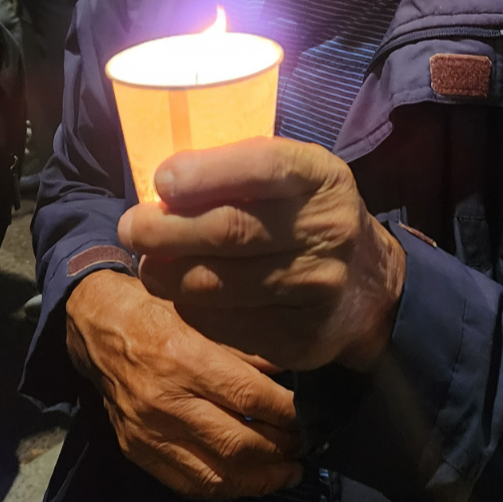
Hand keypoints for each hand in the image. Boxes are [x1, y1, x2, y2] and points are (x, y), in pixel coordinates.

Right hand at [66, 270, 302, 500]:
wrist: (96, 323)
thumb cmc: (155, 306)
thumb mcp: (200, 308)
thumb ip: (244, 342)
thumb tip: (292, 365)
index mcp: (185, 358)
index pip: (250, 398)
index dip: (287, 413)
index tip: (311, 415)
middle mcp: (166, 401)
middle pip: (238, 443)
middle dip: (282, 450)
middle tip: (307, 446)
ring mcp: (149, 431)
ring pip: (216, 474)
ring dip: (260, 480)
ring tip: (288, 472)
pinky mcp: (137, 450)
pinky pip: (188, 483)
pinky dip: (224, 488)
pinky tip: (248, 480)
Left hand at [118, 137, 406, 371]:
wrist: (370, 286)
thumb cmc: (309, 216)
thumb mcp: (296, 178)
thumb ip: (243, 171)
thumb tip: (163, 183)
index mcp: (322, 177)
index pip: (264, 166)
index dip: (205, 173)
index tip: (161, 180)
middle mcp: (327, 229)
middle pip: (229, 229)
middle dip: (165, 229)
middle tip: (132, 226)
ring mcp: (316, 286)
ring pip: (218, 283)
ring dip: (167, 273)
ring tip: (148, 261)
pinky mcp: (300, 335)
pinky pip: (225, 324)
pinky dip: (190, 307)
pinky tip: (181, 292)